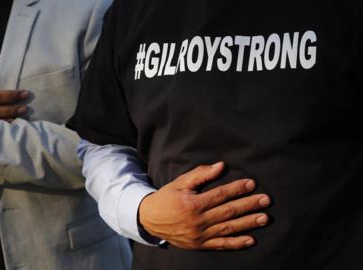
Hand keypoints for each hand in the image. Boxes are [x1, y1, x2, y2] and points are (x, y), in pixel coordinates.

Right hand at [139, 162, 270, 249]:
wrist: (149, 219)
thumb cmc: (167, 198)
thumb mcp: (180, 183)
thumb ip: (200, 174)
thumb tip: (220, 166)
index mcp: (192, 203)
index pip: (220, 195)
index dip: (237, 189)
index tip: (252, 184)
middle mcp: (197, 220)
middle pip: (228, 211)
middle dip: (249, 205)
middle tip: (266, 200)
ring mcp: (199, 235)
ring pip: (228, 228)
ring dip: (248, 223)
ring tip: (264, 217)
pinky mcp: (199, 245)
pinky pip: (221, 245)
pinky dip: (236, 243)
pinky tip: (251, 239)